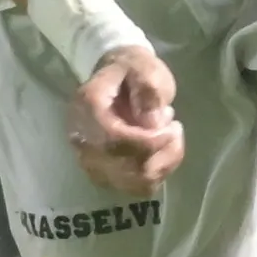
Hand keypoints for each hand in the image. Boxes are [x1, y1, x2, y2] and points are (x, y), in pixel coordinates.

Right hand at [69, 41, 183, 196]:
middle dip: (160, 155)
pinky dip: (155, 175)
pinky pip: (132, 187)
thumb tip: (153, 125)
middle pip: (121, 167)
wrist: (118, 75)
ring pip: (130, 182)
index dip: (147, 143)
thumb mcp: (145, 68)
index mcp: (88, 107)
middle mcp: (81, 137)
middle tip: (174, 129)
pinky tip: (163, 154)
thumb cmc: (132, 69)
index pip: (112, 139)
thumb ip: (149, 92)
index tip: (173, 129)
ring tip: (169, 139)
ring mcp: (89, 158)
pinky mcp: (103, 171)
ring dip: (161, 166)